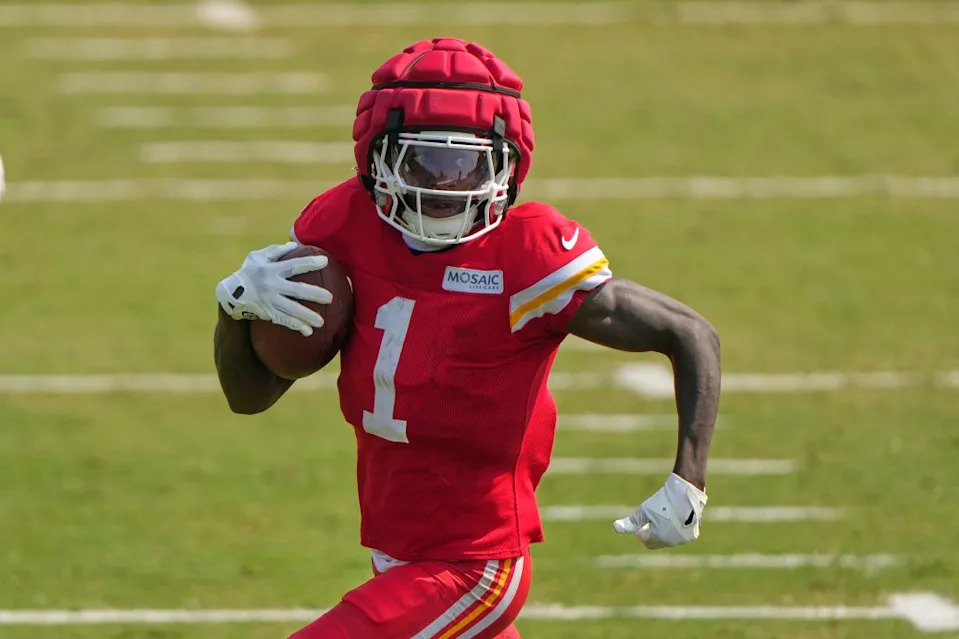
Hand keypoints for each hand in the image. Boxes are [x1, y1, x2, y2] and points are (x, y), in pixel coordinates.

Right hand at [216, 242, 331, 335]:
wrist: (230, 294)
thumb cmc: (248, 272)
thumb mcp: (257, 257)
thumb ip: (275, 250)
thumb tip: (295, 245)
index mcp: (271, 270)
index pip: (293, 265)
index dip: (309, 263)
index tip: (325, 261)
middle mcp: (271, 286)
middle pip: (296, 290)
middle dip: (314, 294)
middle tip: (330, 298)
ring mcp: (269, 301)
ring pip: (291, 309)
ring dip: (307, 316)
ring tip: (321, 322)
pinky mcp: (268, 313)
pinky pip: (284, 321)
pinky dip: (296, 326)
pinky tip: (308, 332)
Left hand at [613, 473, 706, 548]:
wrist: (686, 492)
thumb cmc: (662, 501)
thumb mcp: (644, 510)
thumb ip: (630, 522)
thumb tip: (615, 527)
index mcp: (657, 538)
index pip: (644, 540)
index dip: (641, 529)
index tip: (644, 519)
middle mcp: (670, 543)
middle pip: (656, 541)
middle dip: (653, 532)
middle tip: (654, 517)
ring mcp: (682, 540)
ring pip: (669, 539)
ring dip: (665, 531)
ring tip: (667, 515)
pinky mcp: (692, 535)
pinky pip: (680, 536)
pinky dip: (677, 529)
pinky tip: (678, 517)